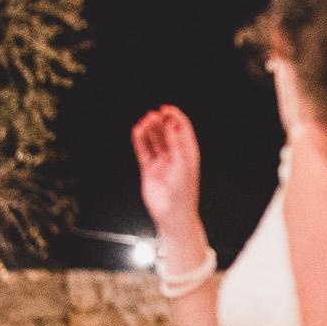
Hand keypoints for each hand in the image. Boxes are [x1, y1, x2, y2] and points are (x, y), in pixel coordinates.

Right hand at [132, 106, 203, 231]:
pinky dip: (140, 141)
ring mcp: (162, 162)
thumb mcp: (183, 165)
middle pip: (167, 132)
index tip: (166, 109)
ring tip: (144, 121)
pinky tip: (137, 132)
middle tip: (153, 115)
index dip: (175, 117)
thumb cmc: (183, 194)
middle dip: (160, 122)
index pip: (182, 129)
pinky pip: (144, 151)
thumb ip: (177, 143)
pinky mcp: (149, 170)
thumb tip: (173, 123)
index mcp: (189, 153)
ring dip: (150, 130)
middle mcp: (175, 156)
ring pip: (155, 140)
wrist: (172, 216)